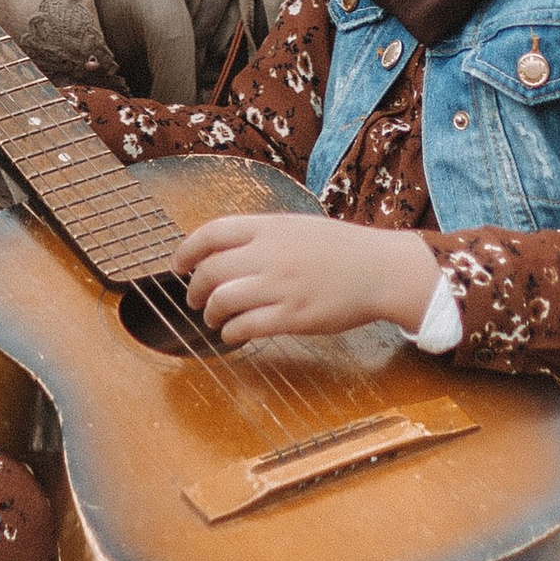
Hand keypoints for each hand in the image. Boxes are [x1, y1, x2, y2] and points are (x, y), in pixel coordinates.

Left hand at [175, 212, 440, 347]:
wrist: (381, 269)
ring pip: (222, 300)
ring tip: (213, 318)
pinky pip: (245, 327)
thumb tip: (223, 251)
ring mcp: (281, 286)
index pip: (211, 232)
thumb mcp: (297, 226)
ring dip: (210, 313)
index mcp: (270, 227)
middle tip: (194, 299)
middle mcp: (270, 254)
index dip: (186, 250)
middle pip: (210, 271)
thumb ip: (262, 236)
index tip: (178, 265)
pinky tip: (233, 333)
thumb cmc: (341, 249)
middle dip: (194, 289)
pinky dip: (230, 332)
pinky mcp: (292, 317)